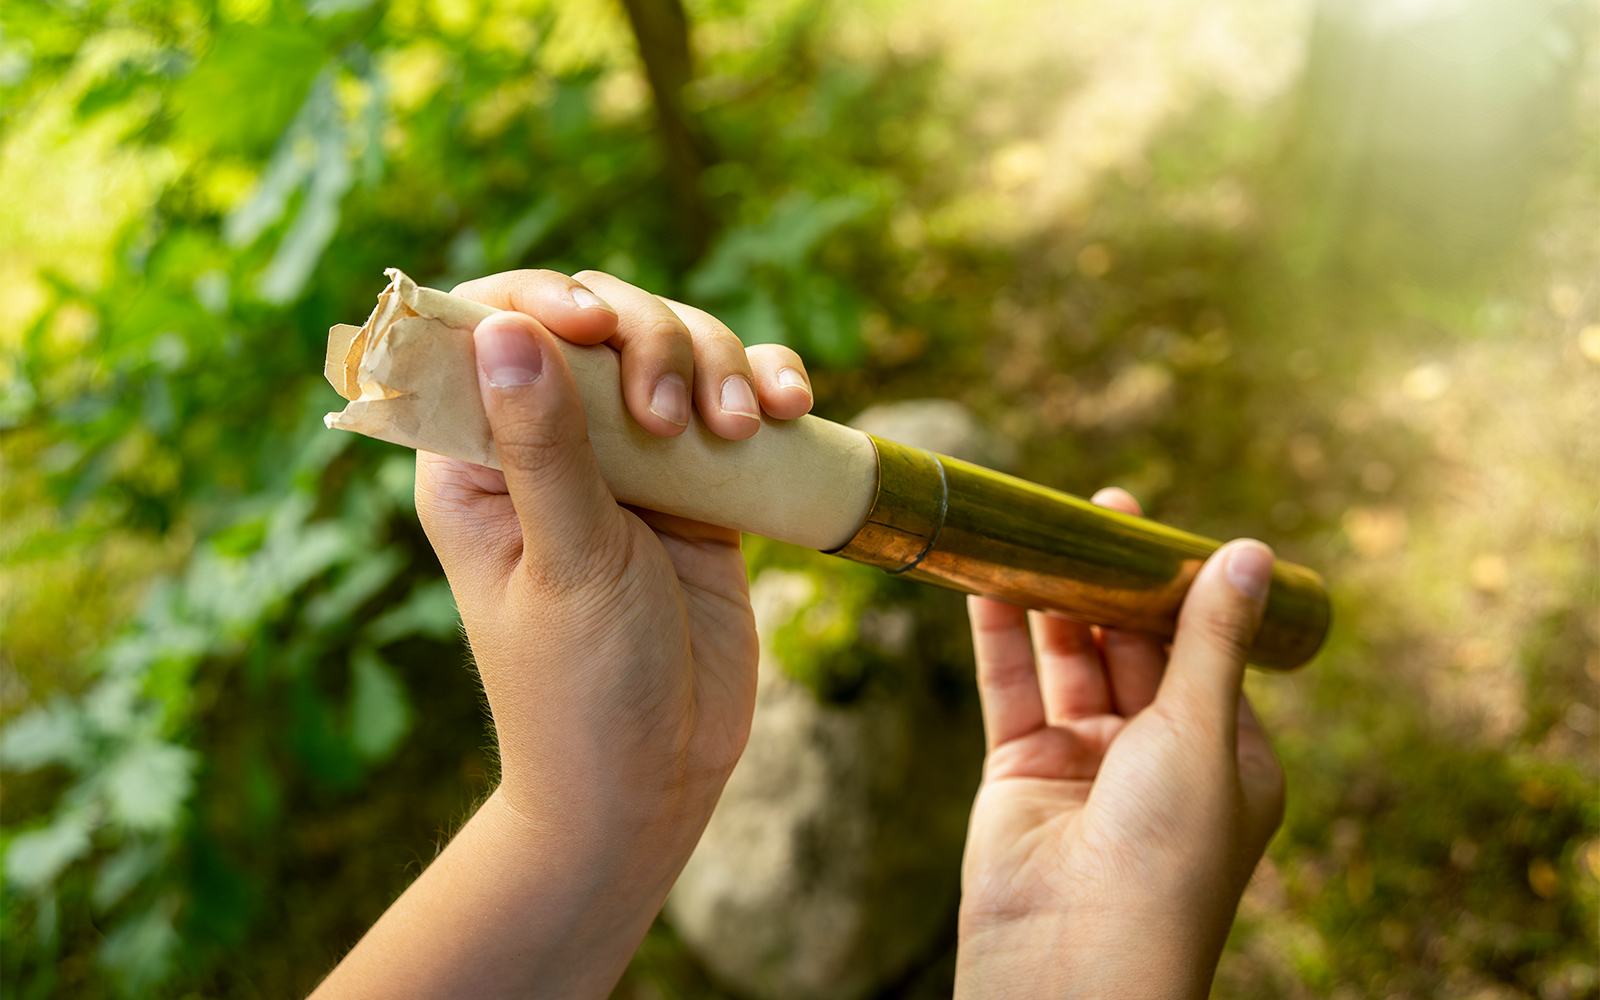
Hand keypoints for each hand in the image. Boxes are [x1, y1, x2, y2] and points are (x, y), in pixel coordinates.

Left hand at [312, 269, 813, 998]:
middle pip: (599, 321)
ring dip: (719, 362)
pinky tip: (791, 407)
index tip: (592, 327)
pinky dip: (766, 385)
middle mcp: (551, 442)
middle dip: (651, 339)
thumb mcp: (567, 562)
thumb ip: (544, 444)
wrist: (660, 777)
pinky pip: (734, 398)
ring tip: (740, 430)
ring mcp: (631, 458)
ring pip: (677, 346)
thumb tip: (504, 325)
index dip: (538, 298)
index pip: (487, 329)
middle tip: (673, 417)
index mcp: (477, 458)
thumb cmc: (583, 688)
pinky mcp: (700, 483)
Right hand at [954, 489, 1285, 999]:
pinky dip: (1002, 633)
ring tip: (1045, 527)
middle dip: (1117, 582)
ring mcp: (1086, 763)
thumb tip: (1251, 552)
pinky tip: (992, 578)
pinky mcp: (1021, 769)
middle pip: (1134, 648)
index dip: (1183, 589)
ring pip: (1070, 660)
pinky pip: (1013, 686)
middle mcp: (1158, 757)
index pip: (1205, 652)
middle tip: (1099, 511)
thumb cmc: (1166, 855)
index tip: (1162, 528)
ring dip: (1059, 598)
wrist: (1076, 958)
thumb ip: (1209, 639)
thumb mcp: (1200, 732)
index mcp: (1226, 758)